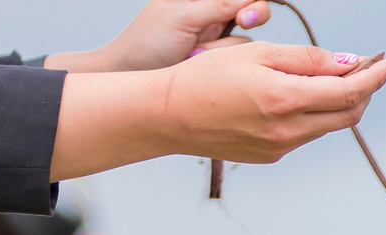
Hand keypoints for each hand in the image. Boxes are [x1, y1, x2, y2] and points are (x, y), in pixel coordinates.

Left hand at [49, 1, 272, 73]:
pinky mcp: (218, 61)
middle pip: (253, 10)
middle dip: (252, 15)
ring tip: (196, 52)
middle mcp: (212, 13)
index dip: (253, 1)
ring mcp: (216, 38)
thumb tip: (251, 0)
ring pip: (246, 40)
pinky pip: (238, 59)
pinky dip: (222, 62)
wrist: (131, 75)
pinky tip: (198, 62)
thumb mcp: (184, 17)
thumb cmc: (148, 42)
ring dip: (223, 47)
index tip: (253, 11)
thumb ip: (220, 5)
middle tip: (244, 22)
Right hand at [158, 39, 385, 162]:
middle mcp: (288, 130)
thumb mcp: (257, 55)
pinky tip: (306, 97)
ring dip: (340, 102)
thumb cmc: (206, 77)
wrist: (168, 115)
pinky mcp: (272, 155)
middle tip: (371, 70)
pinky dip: (316, 114)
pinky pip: (306, 133)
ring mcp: (281, 147)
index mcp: (286, 100)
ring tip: (340, 79)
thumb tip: (347, 62)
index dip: (374, 77)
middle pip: (348, 114)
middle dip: (365, 91)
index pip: (349, 92)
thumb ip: (306, 60)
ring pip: (328, 125)